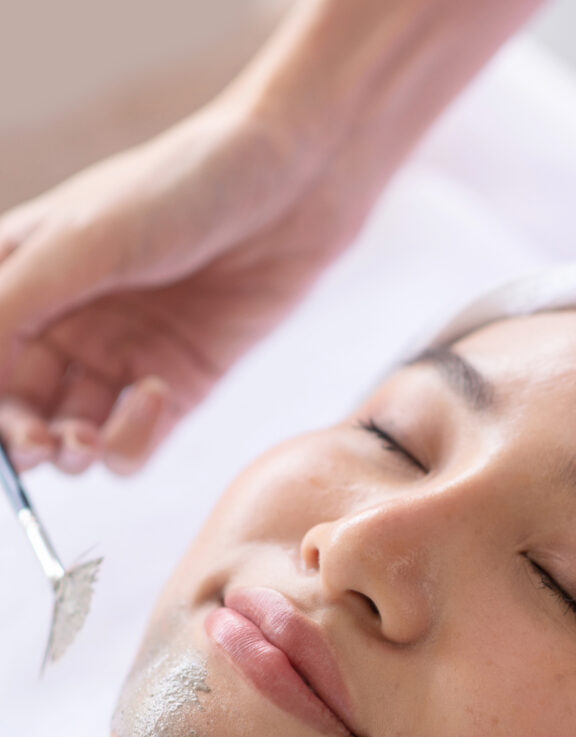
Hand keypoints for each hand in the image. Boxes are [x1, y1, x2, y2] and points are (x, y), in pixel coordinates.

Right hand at [0, 102, 353, 474]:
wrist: (289, 187)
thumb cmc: (180, 189)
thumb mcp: (82, 241)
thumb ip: (12, 306)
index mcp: (23, 280)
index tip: (7, 426)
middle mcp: (66, 327)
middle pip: (21, 411)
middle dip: (22, 440)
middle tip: (41, 443)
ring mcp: (122, 360)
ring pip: (73, 438)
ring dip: (71, 452)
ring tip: (85, 438)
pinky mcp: (178, 387)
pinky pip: (136, 442)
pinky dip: (131, 439)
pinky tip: (152, 394)